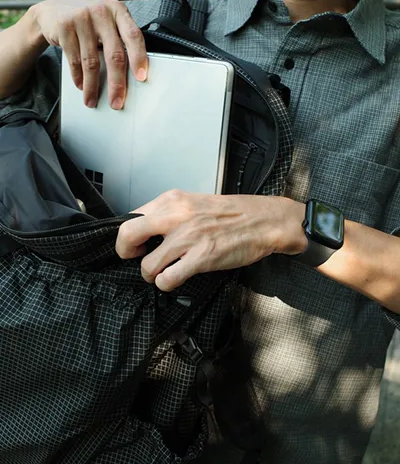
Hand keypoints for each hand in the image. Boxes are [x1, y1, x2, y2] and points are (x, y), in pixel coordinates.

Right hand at [31, 0, 147, 109]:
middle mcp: (101, 12)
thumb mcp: (108, 23)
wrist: (54, 10)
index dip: (139, 58)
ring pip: (91, 62)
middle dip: (116, 83)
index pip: (134, 36)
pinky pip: (74, 60)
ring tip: (93, 100)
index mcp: (118, 11)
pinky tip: (81, 86)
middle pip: (114, 54)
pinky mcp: (64, 27)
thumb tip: (131, 77)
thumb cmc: (89, 22)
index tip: (141, 77)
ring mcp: (81, 18)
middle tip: (117, 102)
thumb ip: (120, 41)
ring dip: (92, 87)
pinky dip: (78, 77)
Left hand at [115, 190, 306, 291]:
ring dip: (151, 274)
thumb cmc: (233, 213)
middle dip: (126, 252)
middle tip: (137, 258)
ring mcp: (188, 238)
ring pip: (147, 265)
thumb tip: (148, 230)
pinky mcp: (202, 257)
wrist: (265, 220)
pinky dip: (166, 283)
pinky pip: (167, 279)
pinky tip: (175, 279)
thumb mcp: (196, 203)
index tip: (136, 244)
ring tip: (162, 273)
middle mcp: (176, 216)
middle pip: (128, 235)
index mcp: (174, 200)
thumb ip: (171, 213)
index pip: (132, 216)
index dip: (129, 235)